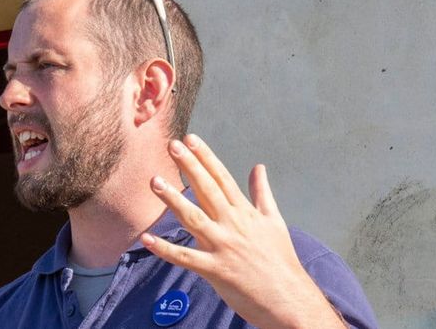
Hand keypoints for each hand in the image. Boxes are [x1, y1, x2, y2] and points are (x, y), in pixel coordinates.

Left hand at [141, 134, 344, 328]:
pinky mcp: (215, 270)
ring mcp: (223, 247)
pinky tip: (146, 239)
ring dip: (173, 200)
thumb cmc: (281, 260)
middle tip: (172, 145)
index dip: (206, 157)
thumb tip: (259, 167)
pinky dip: (165, 249)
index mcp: (245, 213)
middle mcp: (233, 225)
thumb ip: (262, 194)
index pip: (222, 178)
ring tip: (155, 181)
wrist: (289, 298)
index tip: (191, 138)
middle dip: (189, 166)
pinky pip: (185, 258)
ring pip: (193, 218)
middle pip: (207, 190)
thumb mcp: (275, 222)